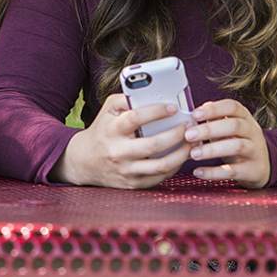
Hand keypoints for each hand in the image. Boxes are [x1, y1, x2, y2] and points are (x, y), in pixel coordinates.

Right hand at [53, 93, 190, 188]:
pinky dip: (175, 166)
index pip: (135, 118)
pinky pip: (160, 177)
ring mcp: (126, 170)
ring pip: (161, 165)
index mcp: (112, 130)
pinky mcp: (133, 184)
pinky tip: (182, 155)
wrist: (84, 162)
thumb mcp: (108, 110)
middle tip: (189, 125)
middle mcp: (118, 152)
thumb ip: (127, 98)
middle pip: (154, 145)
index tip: (173, 107)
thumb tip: (152, 92)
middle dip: (177, 134)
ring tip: (192, 142)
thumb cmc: (102, 131)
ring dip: (182, 153)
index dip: (156, 111)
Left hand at [185, 99, 270, 188]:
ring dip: (212, 150)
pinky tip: (199, 172)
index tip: (195, 114)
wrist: (261, 168)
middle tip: (188, 135)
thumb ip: (214, 119)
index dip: (214, 109)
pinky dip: (214, 172)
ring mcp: (256, 151)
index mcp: (245, 117)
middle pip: (234, 126)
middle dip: (209, 129)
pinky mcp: (254, 171)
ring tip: (193, 154)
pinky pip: (233, 171)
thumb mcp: (228, 128)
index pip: (232, 107)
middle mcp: (253, 132)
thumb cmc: (237, 142)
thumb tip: (196, 112)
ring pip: (236, 147)